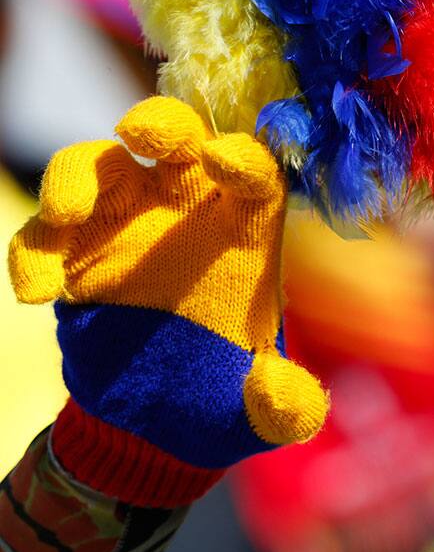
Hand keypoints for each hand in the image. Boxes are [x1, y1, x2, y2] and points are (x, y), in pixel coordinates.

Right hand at [8, 97, 327, 504]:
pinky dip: (33, 253)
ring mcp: (126, 228)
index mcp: (244, 235)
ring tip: (64, 214)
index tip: (224, 159)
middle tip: (139, 132)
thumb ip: (280, 407)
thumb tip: (283, 400)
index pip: (255, 177)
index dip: (245, 159)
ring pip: (100, 167)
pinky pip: (44, 235)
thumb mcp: (261, 415)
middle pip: (178, 142)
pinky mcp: (74, 257)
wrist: (153, 425)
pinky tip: (38, 294)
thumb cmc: (222, 402)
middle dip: (161, 125)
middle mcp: (186, 215)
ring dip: (76, 177)